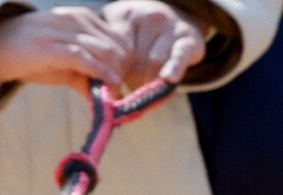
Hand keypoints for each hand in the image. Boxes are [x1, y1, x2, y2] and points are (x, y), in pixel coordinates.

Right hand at [0, 6, 133, 98]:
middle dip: (124, 72)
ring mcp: (65, 31)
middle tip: (121, 95)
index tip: (125, 85)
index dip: (127, 64)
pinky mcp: (53, 47)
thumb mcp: (62, 62)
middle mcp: (78, 19)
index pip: (119, 37)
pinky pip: (85, 59)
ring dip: (115, 76)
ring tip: (115, 97)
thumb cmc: (29, 55)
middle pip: (118, 44)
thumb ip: (85, 75)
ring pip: (106, 51)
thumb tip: (108, 97)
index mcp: (84, 18)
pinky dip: (100, 75)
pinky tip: (107, 89)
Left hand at [97, 1, 211, 89]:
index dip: (111, 74)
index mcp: (125, 15)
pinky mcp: (188, 38)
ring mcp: (170, 25)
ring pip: (153, 62)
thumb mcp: (120, 40)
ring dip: (147, 83)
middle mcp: (148, 16)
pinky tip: (169, 78)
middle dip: (130, 80)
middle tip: (130, 91)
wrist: (178, 19)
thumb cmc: (140, 38)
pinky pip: (179, 55)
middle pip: (133, 59)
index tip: (107, 90)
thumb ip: (107, 59)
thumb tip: (93, 87)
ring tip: (147, 89)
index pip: (115, 51)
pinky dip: (174, 68)